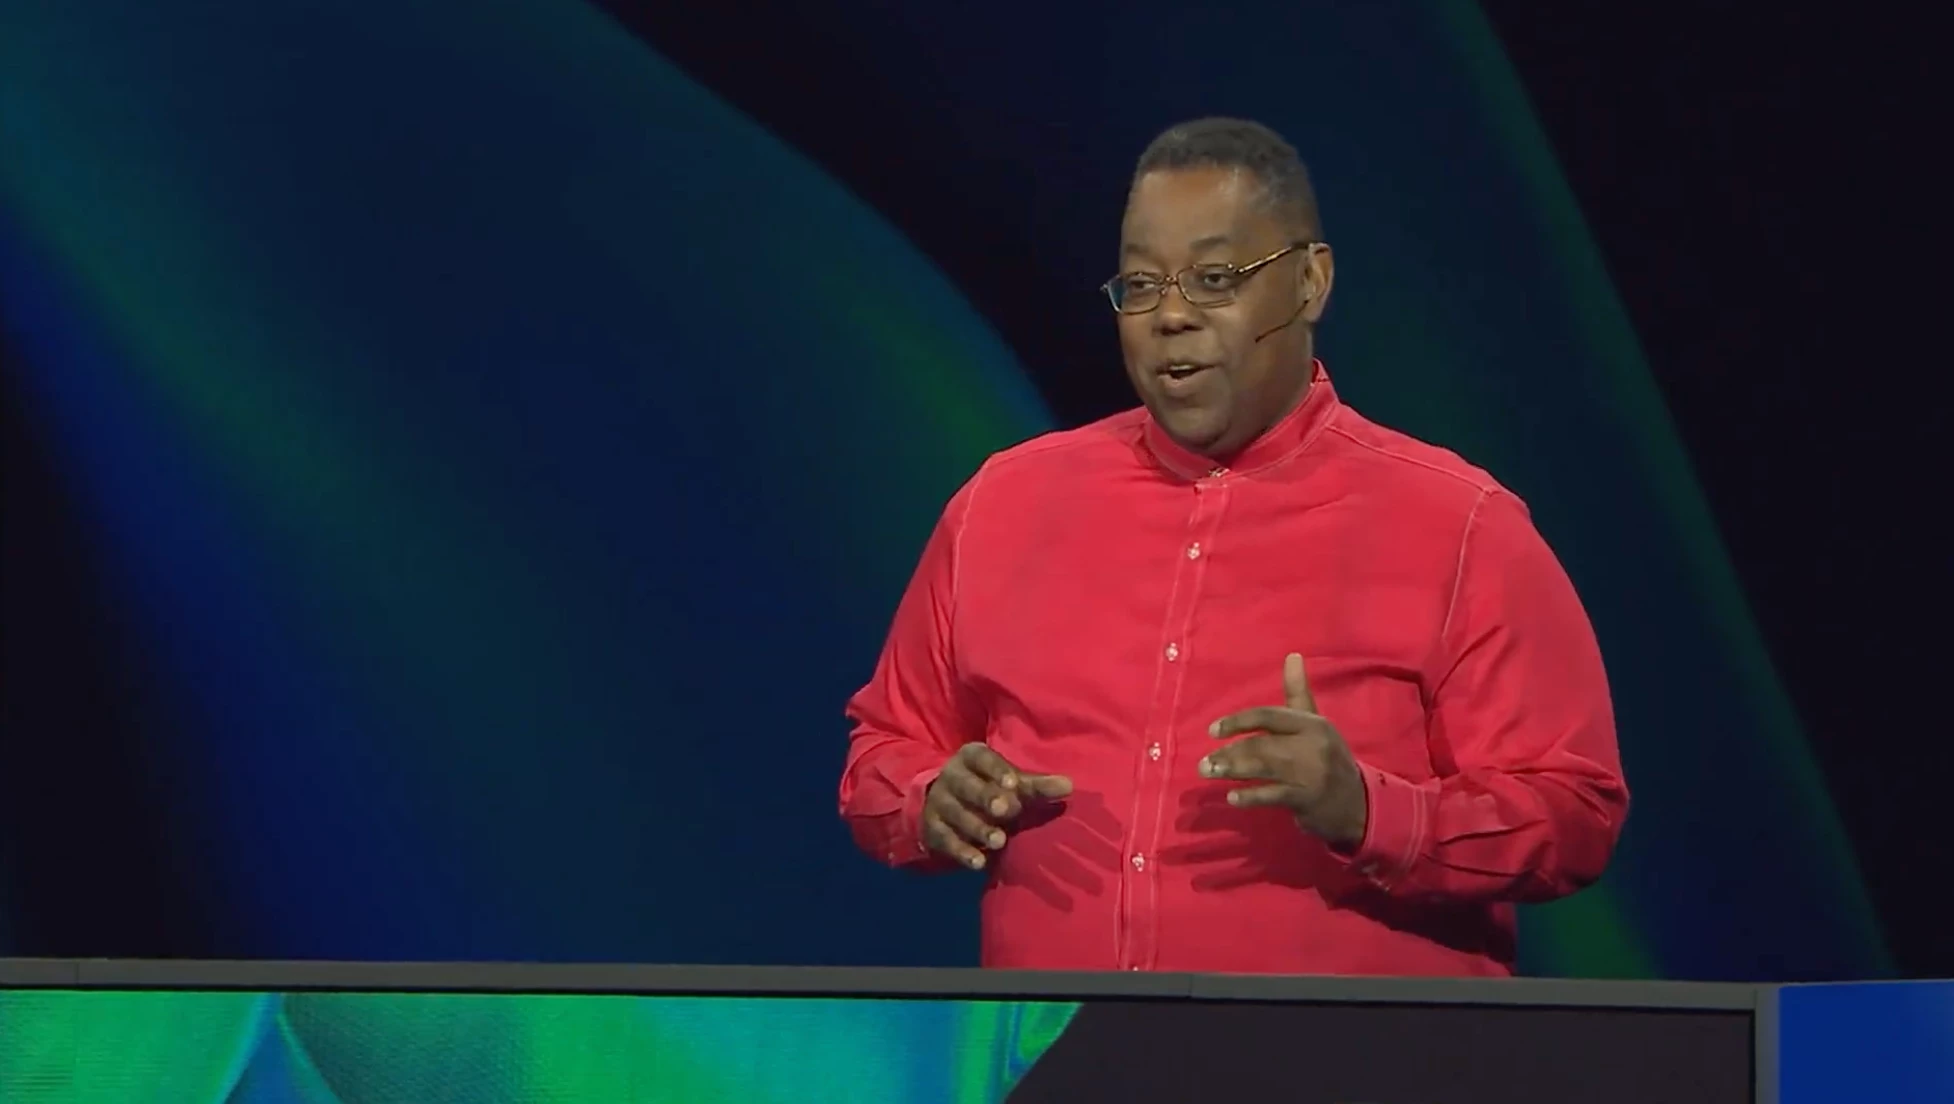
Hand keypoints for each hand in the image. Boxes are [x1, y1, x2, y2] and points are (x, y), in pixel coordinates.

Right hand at [922, 743, 1072, 870]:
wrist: (940, 803)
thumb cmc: (986, 787)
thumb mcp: (1008, 783)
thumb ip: (1036, 786)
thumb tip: (1068, 785)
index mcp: (971, 757)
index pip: (982, 758)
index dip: (996, 770)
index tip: (1014, 784)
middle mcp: (951, 776)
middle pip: (967, 786)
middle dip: (986, 797)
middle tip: (1006, 810)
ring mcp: (939, 803)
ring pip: (956, 814)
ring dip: (978, 828)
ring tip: (1000, 841)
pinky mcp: (932, 829)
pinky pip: (946, 840)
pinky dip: (962, 852)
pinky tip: (979, 863)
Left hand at [1199, 653, 1367, 849]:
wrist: (1357, 802)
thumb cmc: (1328, 758)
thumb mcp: (1316, 723)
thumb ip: (1298, 691)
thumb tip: (1292, 655)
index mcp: (1312, 724)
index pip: (1270, 716)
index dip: (1239, 721)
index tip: (1213, 730)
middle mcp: (1312, 746)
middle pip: (1263, 744)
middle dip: (1231, 752)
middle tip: (1204, 762)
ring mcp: (1311, 774)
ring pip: (1265, 768)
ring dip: (1233, 770)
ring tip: (1208, 772)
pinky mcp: (1308, 799)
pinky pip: (1274, 796)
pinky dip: (1251, 797)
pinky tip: (1232, 797)